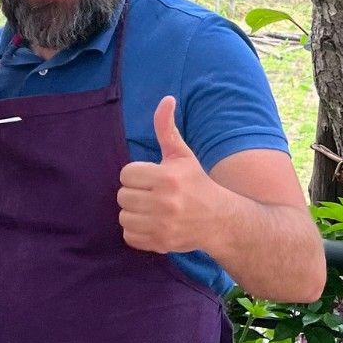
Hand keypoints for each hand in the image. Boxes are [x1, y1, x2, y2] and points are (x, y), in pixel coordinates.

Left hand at [117, 96, 217, 254]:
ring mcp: (163, 225)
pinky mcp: (160, 242)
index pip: (127, 174)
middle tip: (152, 195)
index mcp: (168, 177)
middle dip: (135, 194)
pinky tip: (151, 224)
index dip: (137, 175)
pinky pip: (129, 236)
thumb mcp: (182, 155)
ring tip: (150, 209)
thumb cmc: (196, 183)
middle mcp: (165, 202)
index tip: (151, 178)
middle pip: (123, 196)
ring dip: (134, 213)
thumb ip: (167, 128)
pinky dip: (136, 231)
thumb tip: (166, 99)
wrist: (219, 219)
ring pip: (123, 216)